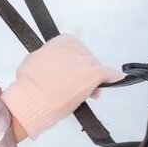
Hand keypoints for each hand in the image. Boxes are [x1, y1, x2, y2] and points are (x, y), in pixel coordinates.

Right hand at [0, 34, 123, 139]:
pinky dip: (113, 76)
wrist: (32, 102)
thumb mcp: (32, 61)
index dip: (76, 56)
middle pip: (85, 56)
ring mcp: (81, 63)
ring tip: (88, 92)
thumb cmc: (28, 87)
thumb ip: (47, 57)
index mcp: (55, 44)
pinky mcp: (90, 76)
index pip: (73, 44)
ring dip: (93, 77)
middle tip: (78, 83)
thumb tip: (52, 62)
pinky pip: (107, 73)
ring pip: (95, 66)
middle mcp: (70, 50)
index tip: (73, 67)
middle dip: (84, 68)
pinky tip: (119, 78)